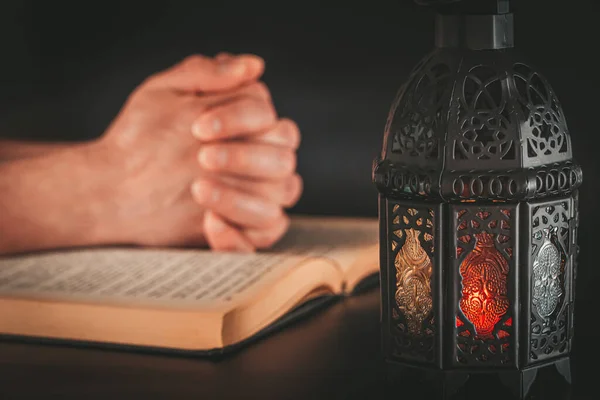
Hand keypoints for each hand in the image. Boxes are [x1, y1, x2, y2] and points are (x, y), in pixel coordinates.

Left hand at [94, 54, 300, 250]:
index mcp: (249, 127)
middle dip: (245, 158)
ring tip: (199, 190)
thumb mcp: (164, 94)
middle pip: (283, 159)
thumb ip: (206, 74)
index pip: (271, 119)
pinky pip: (263, 238)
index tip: (198, 126)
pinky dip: (240, 235)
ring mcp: (256, 198)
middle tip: (202, 158)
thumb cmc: (139, 137)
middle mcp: (261, 162)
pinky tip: (209, 223)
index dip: (241, 119)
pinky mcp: (243, 232)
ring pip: (279, 199)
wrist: (112, 186)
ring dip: (242, 197)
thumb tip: (253, 65)